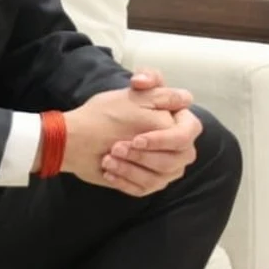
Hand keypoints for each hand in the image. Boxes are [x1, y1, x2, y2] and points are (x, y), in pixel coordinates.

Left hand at [62, 72, 186, 192]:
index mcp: (178, 121)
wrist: (80, 138)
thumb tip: (146, 81)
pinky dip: (125, 180)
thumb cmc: (107, 114)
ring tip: (108, 159)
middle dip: (144, 156)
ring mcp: (166, 167)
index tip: (137, 139)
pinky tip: (108, 171)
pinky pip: (145, 188)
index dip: (164, 139)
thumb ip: (152, 80)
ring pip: (160, 176)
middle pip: (175, 159)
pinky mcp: (150, 182)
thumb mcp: (131, 93)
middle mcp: (177, 146)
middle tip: (117, 148)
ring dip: (131, 168)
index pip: (187, 133)